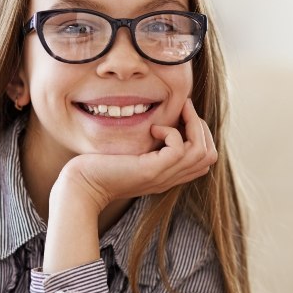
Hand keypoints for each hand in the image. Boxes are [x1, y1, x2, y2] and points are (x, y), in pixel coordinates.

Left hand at [56, 98, 217, 213]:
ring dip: (193, 124)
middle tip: (184, 107)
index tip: (184, 114)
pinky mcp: (151, 171)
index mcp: (168, 175)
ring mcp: (163, 176)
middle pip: (210, 156)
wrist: (82, 186)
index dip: (201, 134)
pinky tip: (154, 128)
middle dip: (202, 126)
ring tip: (177, 110)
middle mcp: (170, 177)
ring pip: (202, 152)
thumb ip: (149, 145)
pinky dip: (172, 132)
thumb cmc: (100, 166)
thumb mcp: (132, 154)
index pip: (205, 159)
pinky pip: (179, 150)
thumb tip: (159, 120)